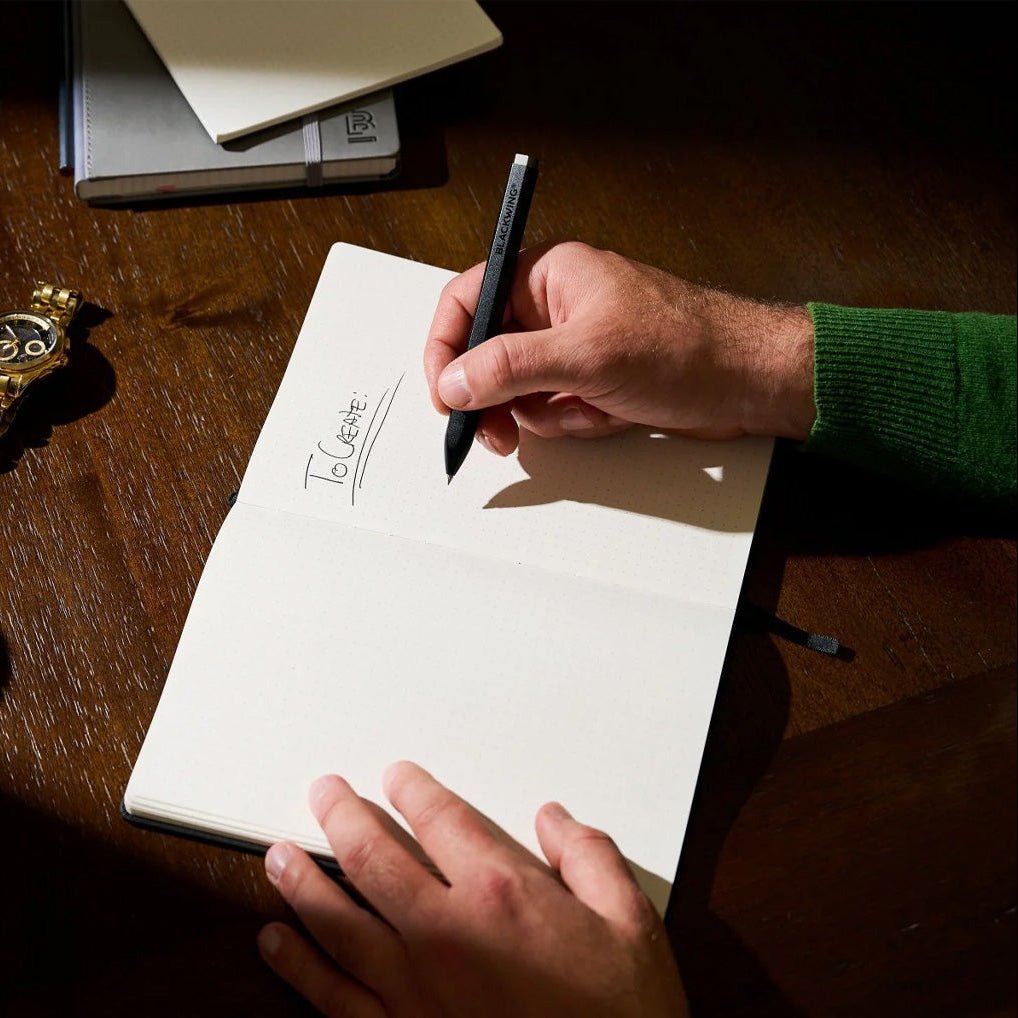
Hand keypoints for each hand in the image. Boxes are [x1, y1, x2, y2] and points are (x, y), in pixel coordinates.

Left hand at [259, 762, 687, 1017]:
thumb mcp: (631, 925)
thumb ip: (592, 858)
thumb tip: (556, 820)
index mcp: (503, 894)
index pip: (440, 818)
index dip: (413, 789)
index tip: (398, 777)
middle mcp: (446, 934)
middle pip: (372, 856)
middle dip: (340, 814)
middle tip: (323, 792)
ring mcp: (413, 990)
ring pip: (336, 920)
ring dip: (301, 883)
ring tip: (278, 855)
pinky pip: (330, 996)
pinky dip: (297, 964)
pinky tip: (275, 942)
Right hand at [424, 240, 815, 455]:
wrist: (747, 382)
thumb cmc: (684, 346)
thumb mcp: (585, 356)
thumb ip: (509, 368)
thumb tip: (454, 382)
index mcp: (547, 274)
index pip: (468, 300)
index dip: (448, 349)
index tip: (446, 395)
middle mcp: (555, 306)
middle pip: (489, 354)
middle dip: (500, 397)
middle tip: (499, 432)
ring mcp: (575, 344)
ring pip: (521, 390)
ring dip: (548, 412)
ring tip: (588, 408)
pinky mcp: (593, 378)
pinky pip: (556, 408)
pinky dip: (576, 420)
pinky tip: (611, 413)